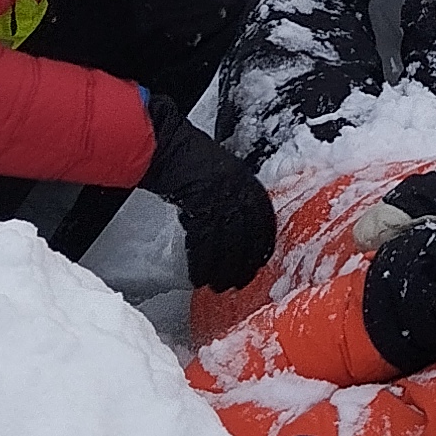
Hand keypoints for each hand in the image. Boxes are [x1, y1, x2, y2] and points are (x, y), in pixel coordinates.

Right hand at [143, 100, 278, 290]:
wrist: (171, 148)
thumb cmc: (195, 160)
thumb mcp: (228, 175)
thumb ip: (239, 198)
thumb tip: (243, 227)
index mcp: (249, 184)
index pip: (265, 222)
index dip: (262, 246)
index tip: (260, 262)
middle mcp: (239, 193)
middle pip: (247, 238)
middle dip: (243, 265)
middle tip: (239, 283)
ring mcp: (219, 200)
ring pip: (225, 244)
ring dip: (221, 270)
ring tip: (217, 287)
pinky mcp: (198, 208)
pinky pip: (202, 243)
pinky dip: (200, 263)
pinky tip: (199, 276)